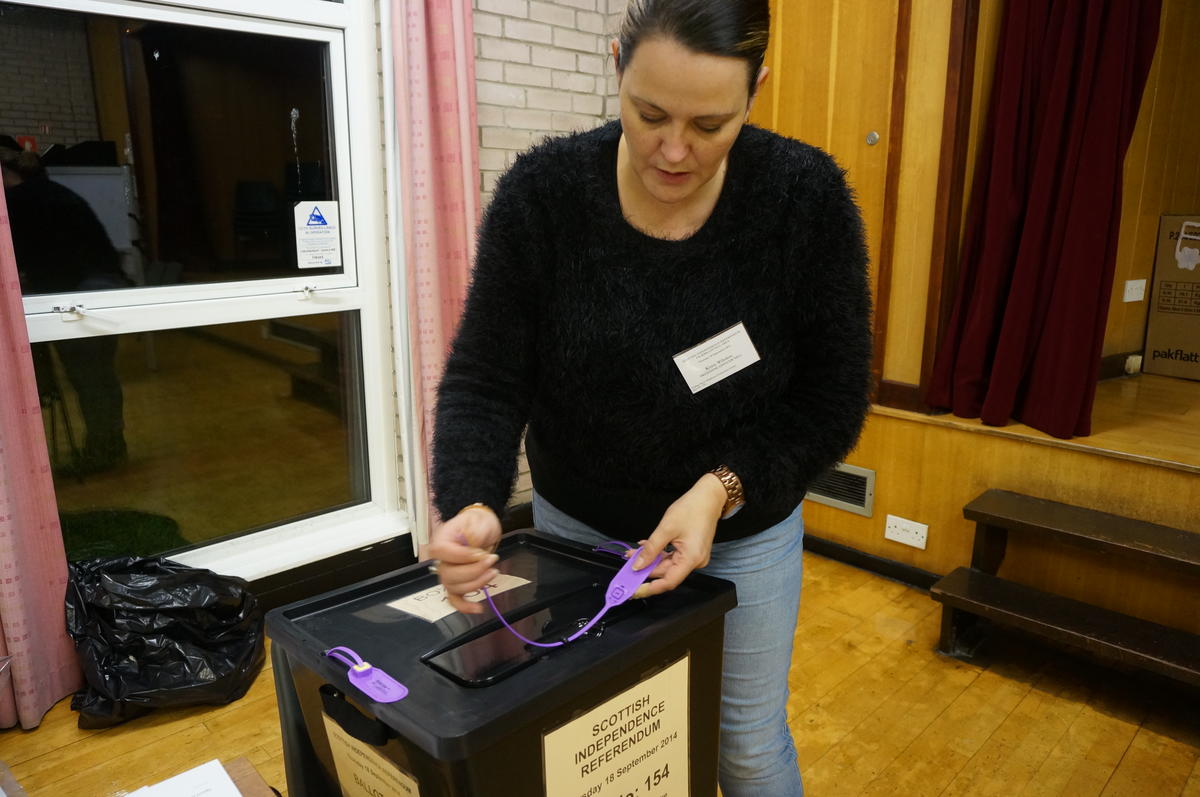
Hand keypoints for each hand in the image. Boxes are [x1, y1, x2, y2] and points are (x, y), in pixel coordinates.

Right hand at [426, 505, 501, 613]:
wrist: (480, 527)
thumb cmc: (478, 523)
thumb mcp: (479, 521)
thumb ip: (476, 533)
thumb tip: (474, 550)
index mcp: (441, 540)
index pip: (442, 552)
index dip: (461, 556)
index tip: (480, 553)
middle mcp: (440, 559)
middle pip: (448, 574)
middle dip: (474, 571)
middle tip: (492, 560)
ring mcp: (448, 573)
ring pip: (454, 587)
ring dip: (476, 584)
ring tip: (493, 572)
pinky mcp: (457, 582)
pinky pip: (455, 599)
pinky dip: (465, 606)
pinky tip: (478, 608)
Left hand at [629, 473, 726, 598]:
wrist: (708, 497)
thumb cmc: (692, 509)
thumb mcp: (666, 529)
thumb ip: (651, 549)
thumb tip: (638, 565)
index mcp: (691, 559)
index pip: (668, 582)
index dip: (650, 588)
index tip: (634, 590)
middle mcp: (695, 562)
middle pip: (666, 572)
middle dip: (646, 569)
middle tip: (627, 565)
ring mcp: (694, 557)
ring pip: (667, 564)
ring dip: (650, 560)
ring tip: (633, 552)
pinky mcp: (691, 551)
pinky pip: (672, 557)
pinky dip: (659, 554)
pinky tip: (646, 547)